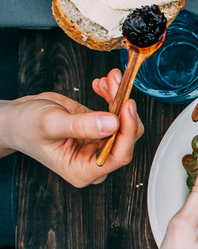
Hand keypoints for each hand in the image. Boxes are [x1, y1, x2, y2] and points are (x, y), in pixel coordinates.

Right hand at [0, 69, 142, 186]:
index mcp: (83, 170)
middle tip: (116, 84)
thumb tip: (112, 123)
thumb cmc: (26, 127)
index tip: (127, 105)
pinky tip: (101, 84)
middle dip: (123, 108)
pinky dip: (112, 95)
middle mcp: (94, 159)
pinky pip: (116, 112)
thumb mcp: (50, 124)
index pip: (119, 155)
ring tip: (109, 78)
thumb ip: (81, 126)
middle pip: (126, 137)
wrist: (17, 118)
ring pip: (124, 121)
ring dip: (119, 97)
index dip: (128, 131)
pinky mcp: (100, 128)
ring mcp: (99, 143)